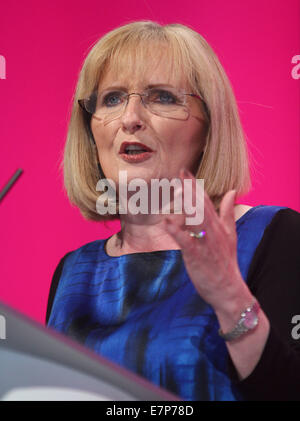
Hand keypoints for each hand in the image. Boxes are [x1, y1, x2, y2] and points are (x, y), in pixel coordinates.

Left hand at [163, 168, 248, 312]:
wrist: (228, 289)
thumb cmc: (226, 261)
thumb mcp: (231, 234)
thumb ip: (228, 212)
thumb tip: (232, 191)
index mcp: (218, 225)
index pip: (205, 200)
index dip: (195, 185)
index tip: (184, 171)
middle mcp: (213, 231)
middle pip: (201, 206)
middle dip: (190, 189)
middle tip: (178, 173)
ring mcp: (206, 243)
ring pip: (197, 219)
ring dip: (187, 204)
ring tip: (177, 189)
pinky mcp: (197, 256)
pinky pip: (186, 241)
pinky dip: (177, 231)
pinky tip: (167, 221)